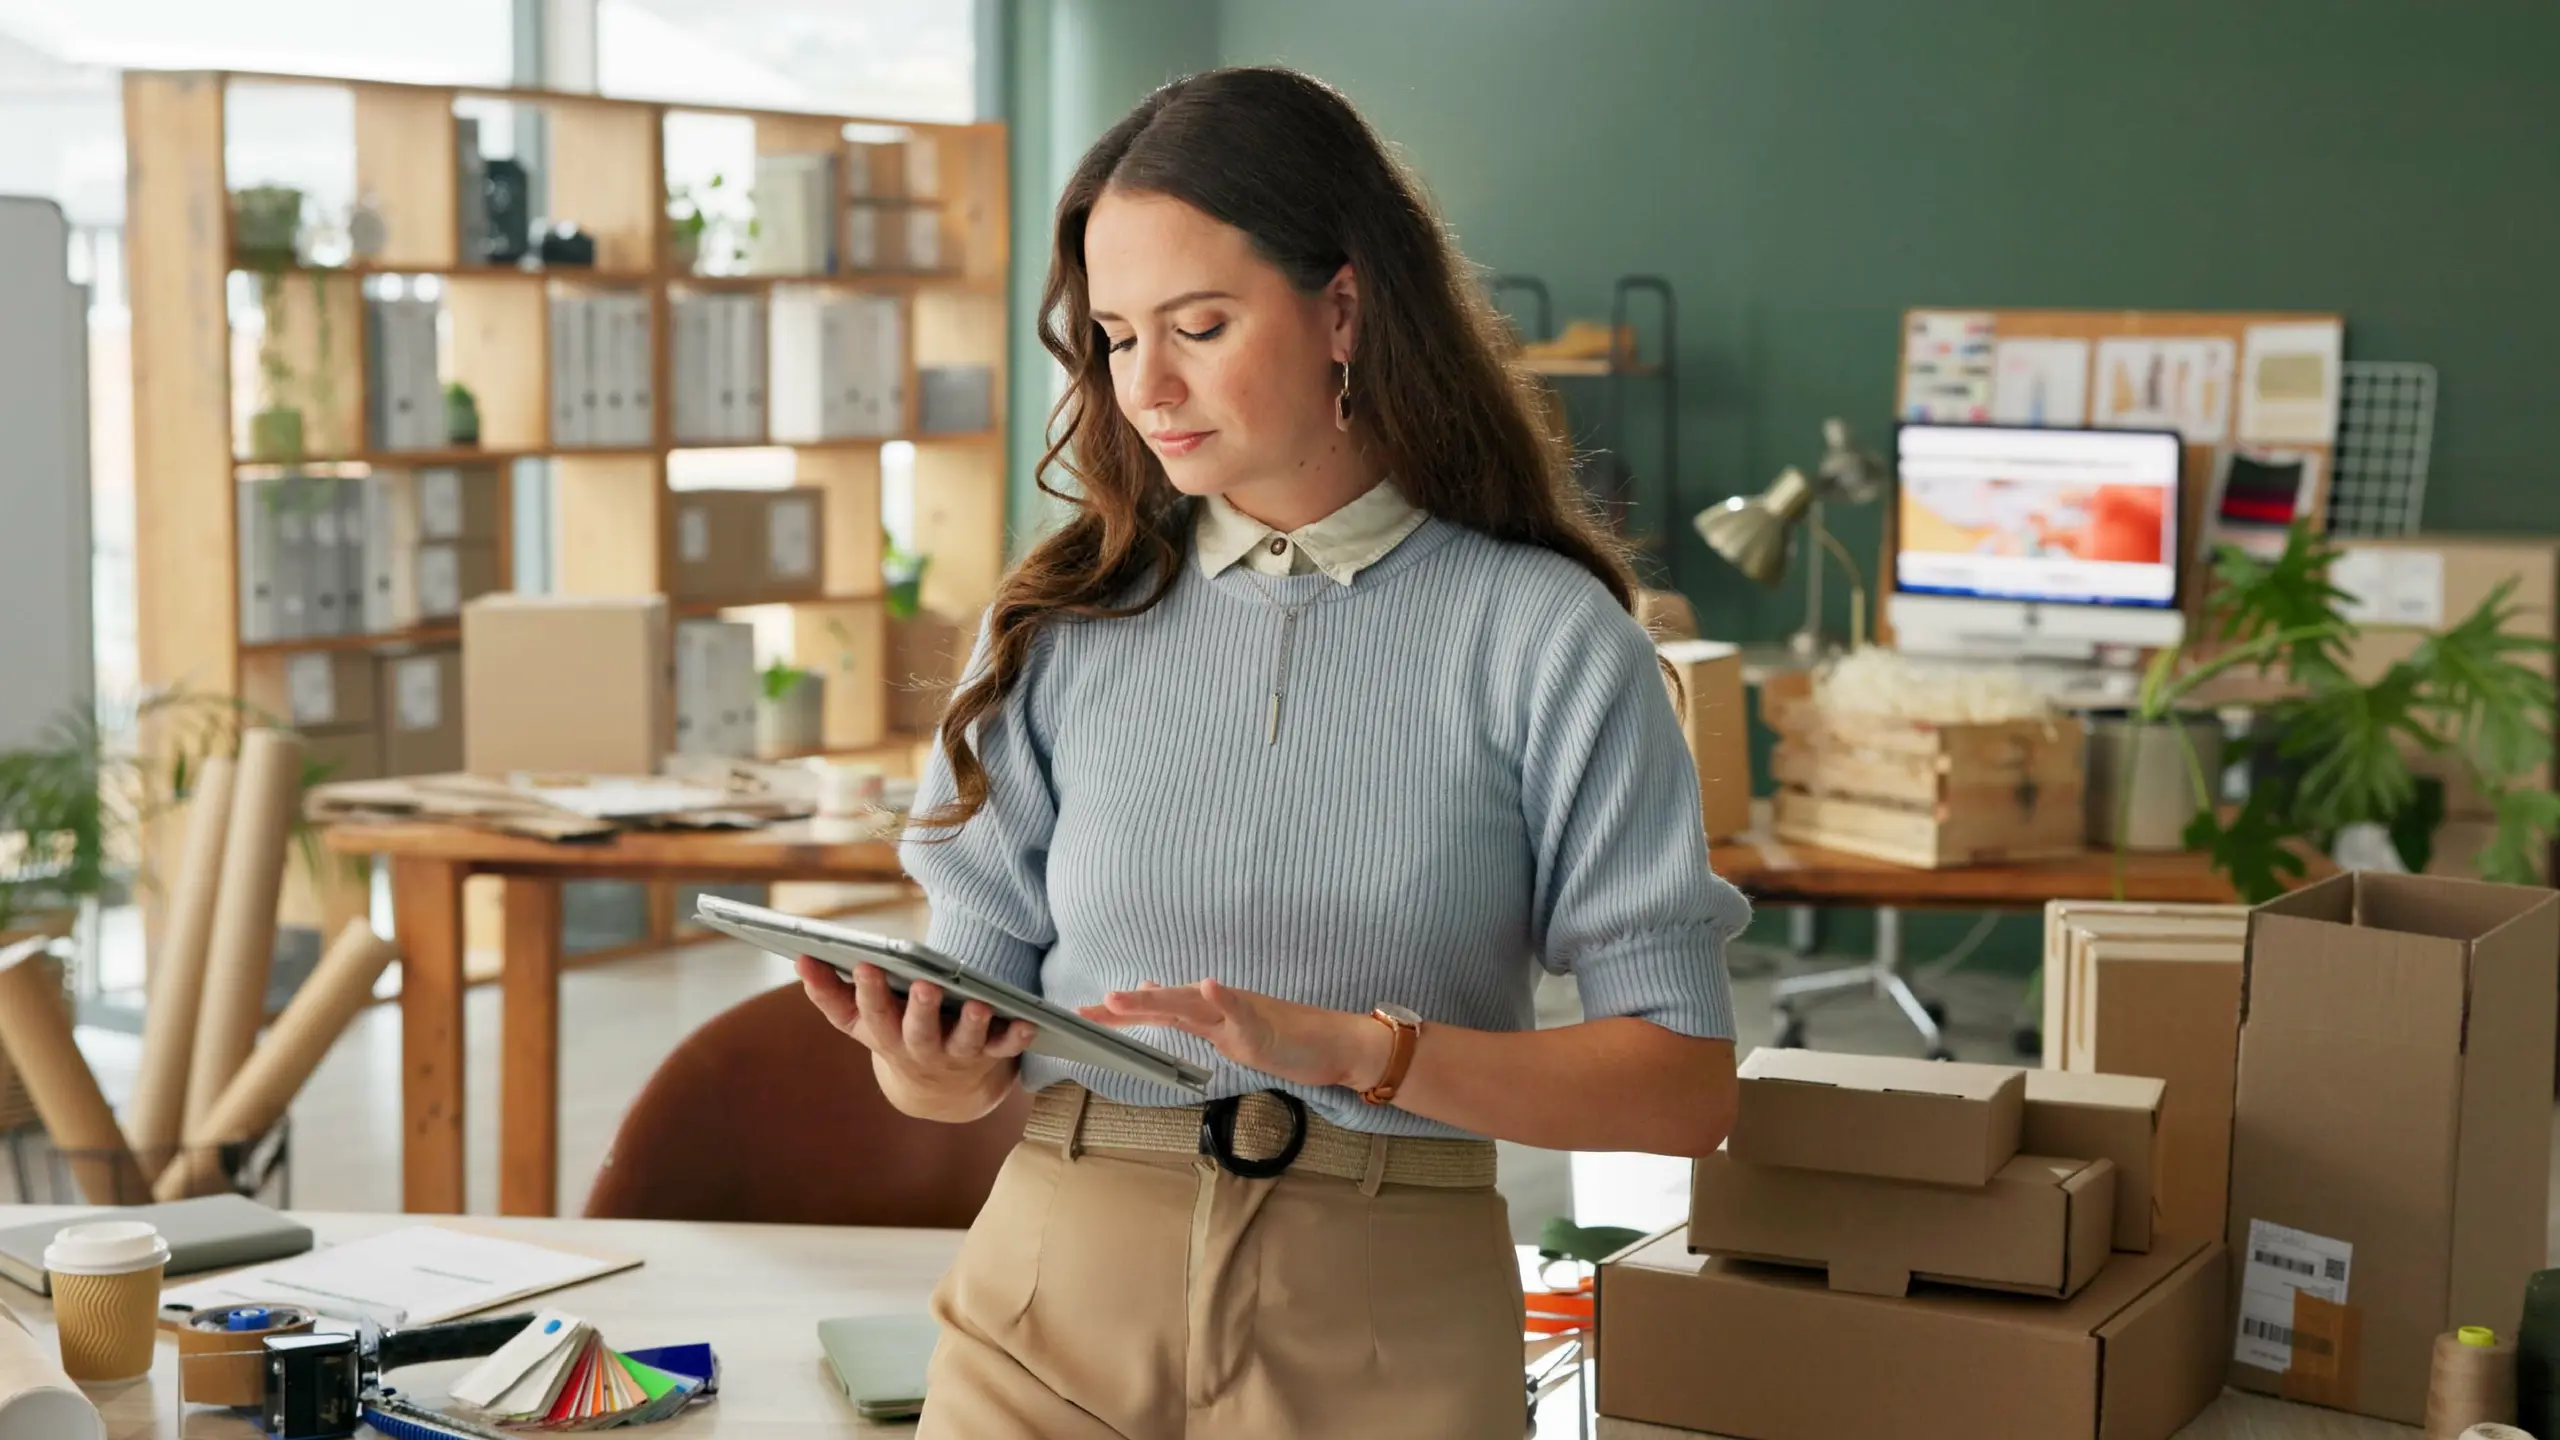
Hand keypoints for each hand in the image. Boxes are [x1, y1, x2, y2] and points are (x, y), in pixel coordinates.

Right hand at [797, 957, 1034, 1118]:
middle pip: (918, 1032)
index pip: (873, 1015)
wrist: (939, 1092)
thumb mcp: (860, 1023)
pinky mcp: (991, 1056)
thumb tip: (802, 959)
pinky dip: (1017, 1036)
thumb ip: (830, 993)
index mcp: (887, 1037)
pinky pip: (1006, 1048)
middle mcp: (921, 1049)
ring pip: (965, 1042)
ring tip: (978, 1003)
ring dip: (972, 1024)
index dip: (869, 992)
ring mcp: (957, 1055)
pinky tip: (1028, 1020)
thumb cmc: (894, 1037)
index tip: (865, 964)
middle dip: (920, 1009)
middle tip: (924, 984)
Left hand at [1078, 980, 1389, 1091]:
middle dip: (1124, 1008)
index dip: (1120, 1013)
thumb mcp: (1229, 1029)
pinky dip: (1225, 999)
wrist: (1333, 1044)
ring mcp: (1241, 1016)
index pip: (1156, 1011)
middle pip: (1165, 1004)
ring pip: (1194, 1004)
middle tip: (1084, 1012)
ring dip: (1158, 999)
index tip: (1080, 1016)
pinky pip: (1243, 1012)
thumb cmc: (1284, 1037)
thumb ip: (1192, 1014)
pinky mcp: (1265, 1028)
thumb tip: (1152, 990)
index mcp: (1207, 1014)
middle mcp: (1218, 1008)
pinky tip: (1209, 986)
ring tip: (1123, 997)